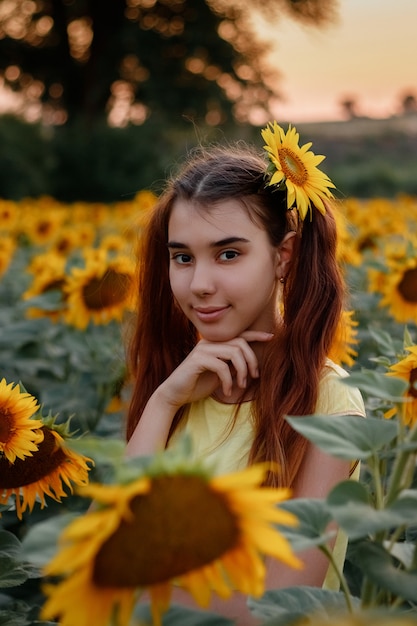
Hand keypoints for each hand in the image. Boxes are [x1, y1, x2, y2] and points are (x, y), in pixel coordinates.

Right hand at [156, 330, 272, 408]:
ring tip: (241, 385)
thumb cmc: (198, 384)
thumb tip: (251, 366)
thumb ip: (233, 366)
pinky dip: (229, 380)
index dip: (255, 334)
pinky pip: (222, 366)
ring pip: (233, 352)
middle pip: (240, 343)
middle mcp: (208, 342)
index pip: (239, 334)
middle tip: (254, 377)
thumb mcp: (221, 374)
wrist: (175, 394)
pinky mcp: (197, 360)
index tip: (270, 337)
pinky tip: (228, 392)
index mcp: (215, 343)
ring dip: (242, 371)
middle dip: (252, 360)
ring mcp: (202, 349)